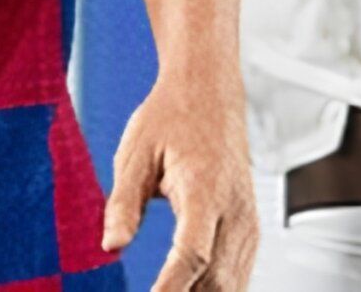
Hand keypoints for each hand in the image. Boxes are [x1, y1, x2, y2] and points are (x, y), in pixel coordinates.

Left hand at [103, 77, 257, 290]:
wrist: (209, 89)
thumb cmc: (172, 115)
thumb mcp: (135, 153)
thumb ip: (123, 203)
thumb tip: (111, 246)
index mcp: (205, 188)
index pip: (193, 253)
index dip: (170, 288)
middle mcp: (235, 208)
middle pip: (217, 280)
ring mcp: (247, 220)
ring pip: (233, 284)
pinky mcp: (248, 226)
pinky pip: (239, 274)